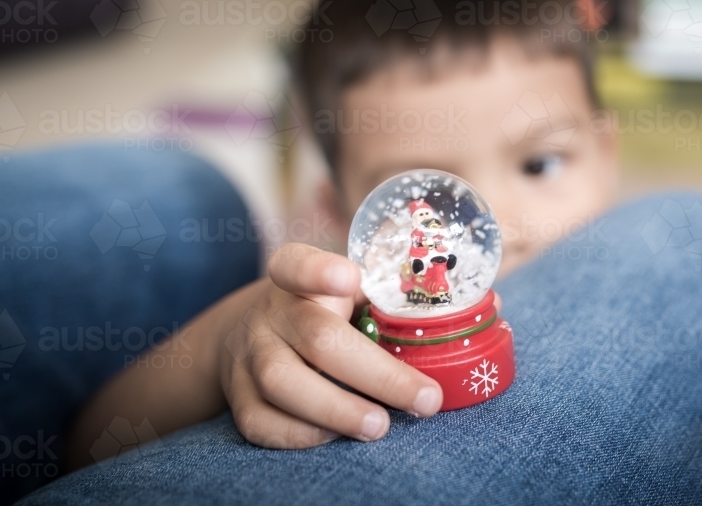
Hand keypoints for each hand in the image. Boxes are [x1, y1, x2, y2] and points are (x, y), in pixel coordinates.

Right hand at [219, 243, 442, 447]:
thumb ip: (389, 300)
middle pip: (316, 338)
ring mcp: (248, 355)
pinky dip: (303, 435)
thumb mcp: (348, 293)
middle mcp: (270, 312)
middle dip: (377, 374)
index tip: (351, 278)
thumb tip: (464, 320)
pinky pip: (262, 422)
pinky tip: (339, 437)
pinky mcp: (238, 397)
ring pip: (282, 383)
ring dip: (337, 410)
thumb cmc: (324, 313)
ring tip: (380, 426)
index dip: (321, 271)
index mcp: (297, 275)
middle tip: (425, 399)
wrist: (255, 338)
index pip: (298, 264)